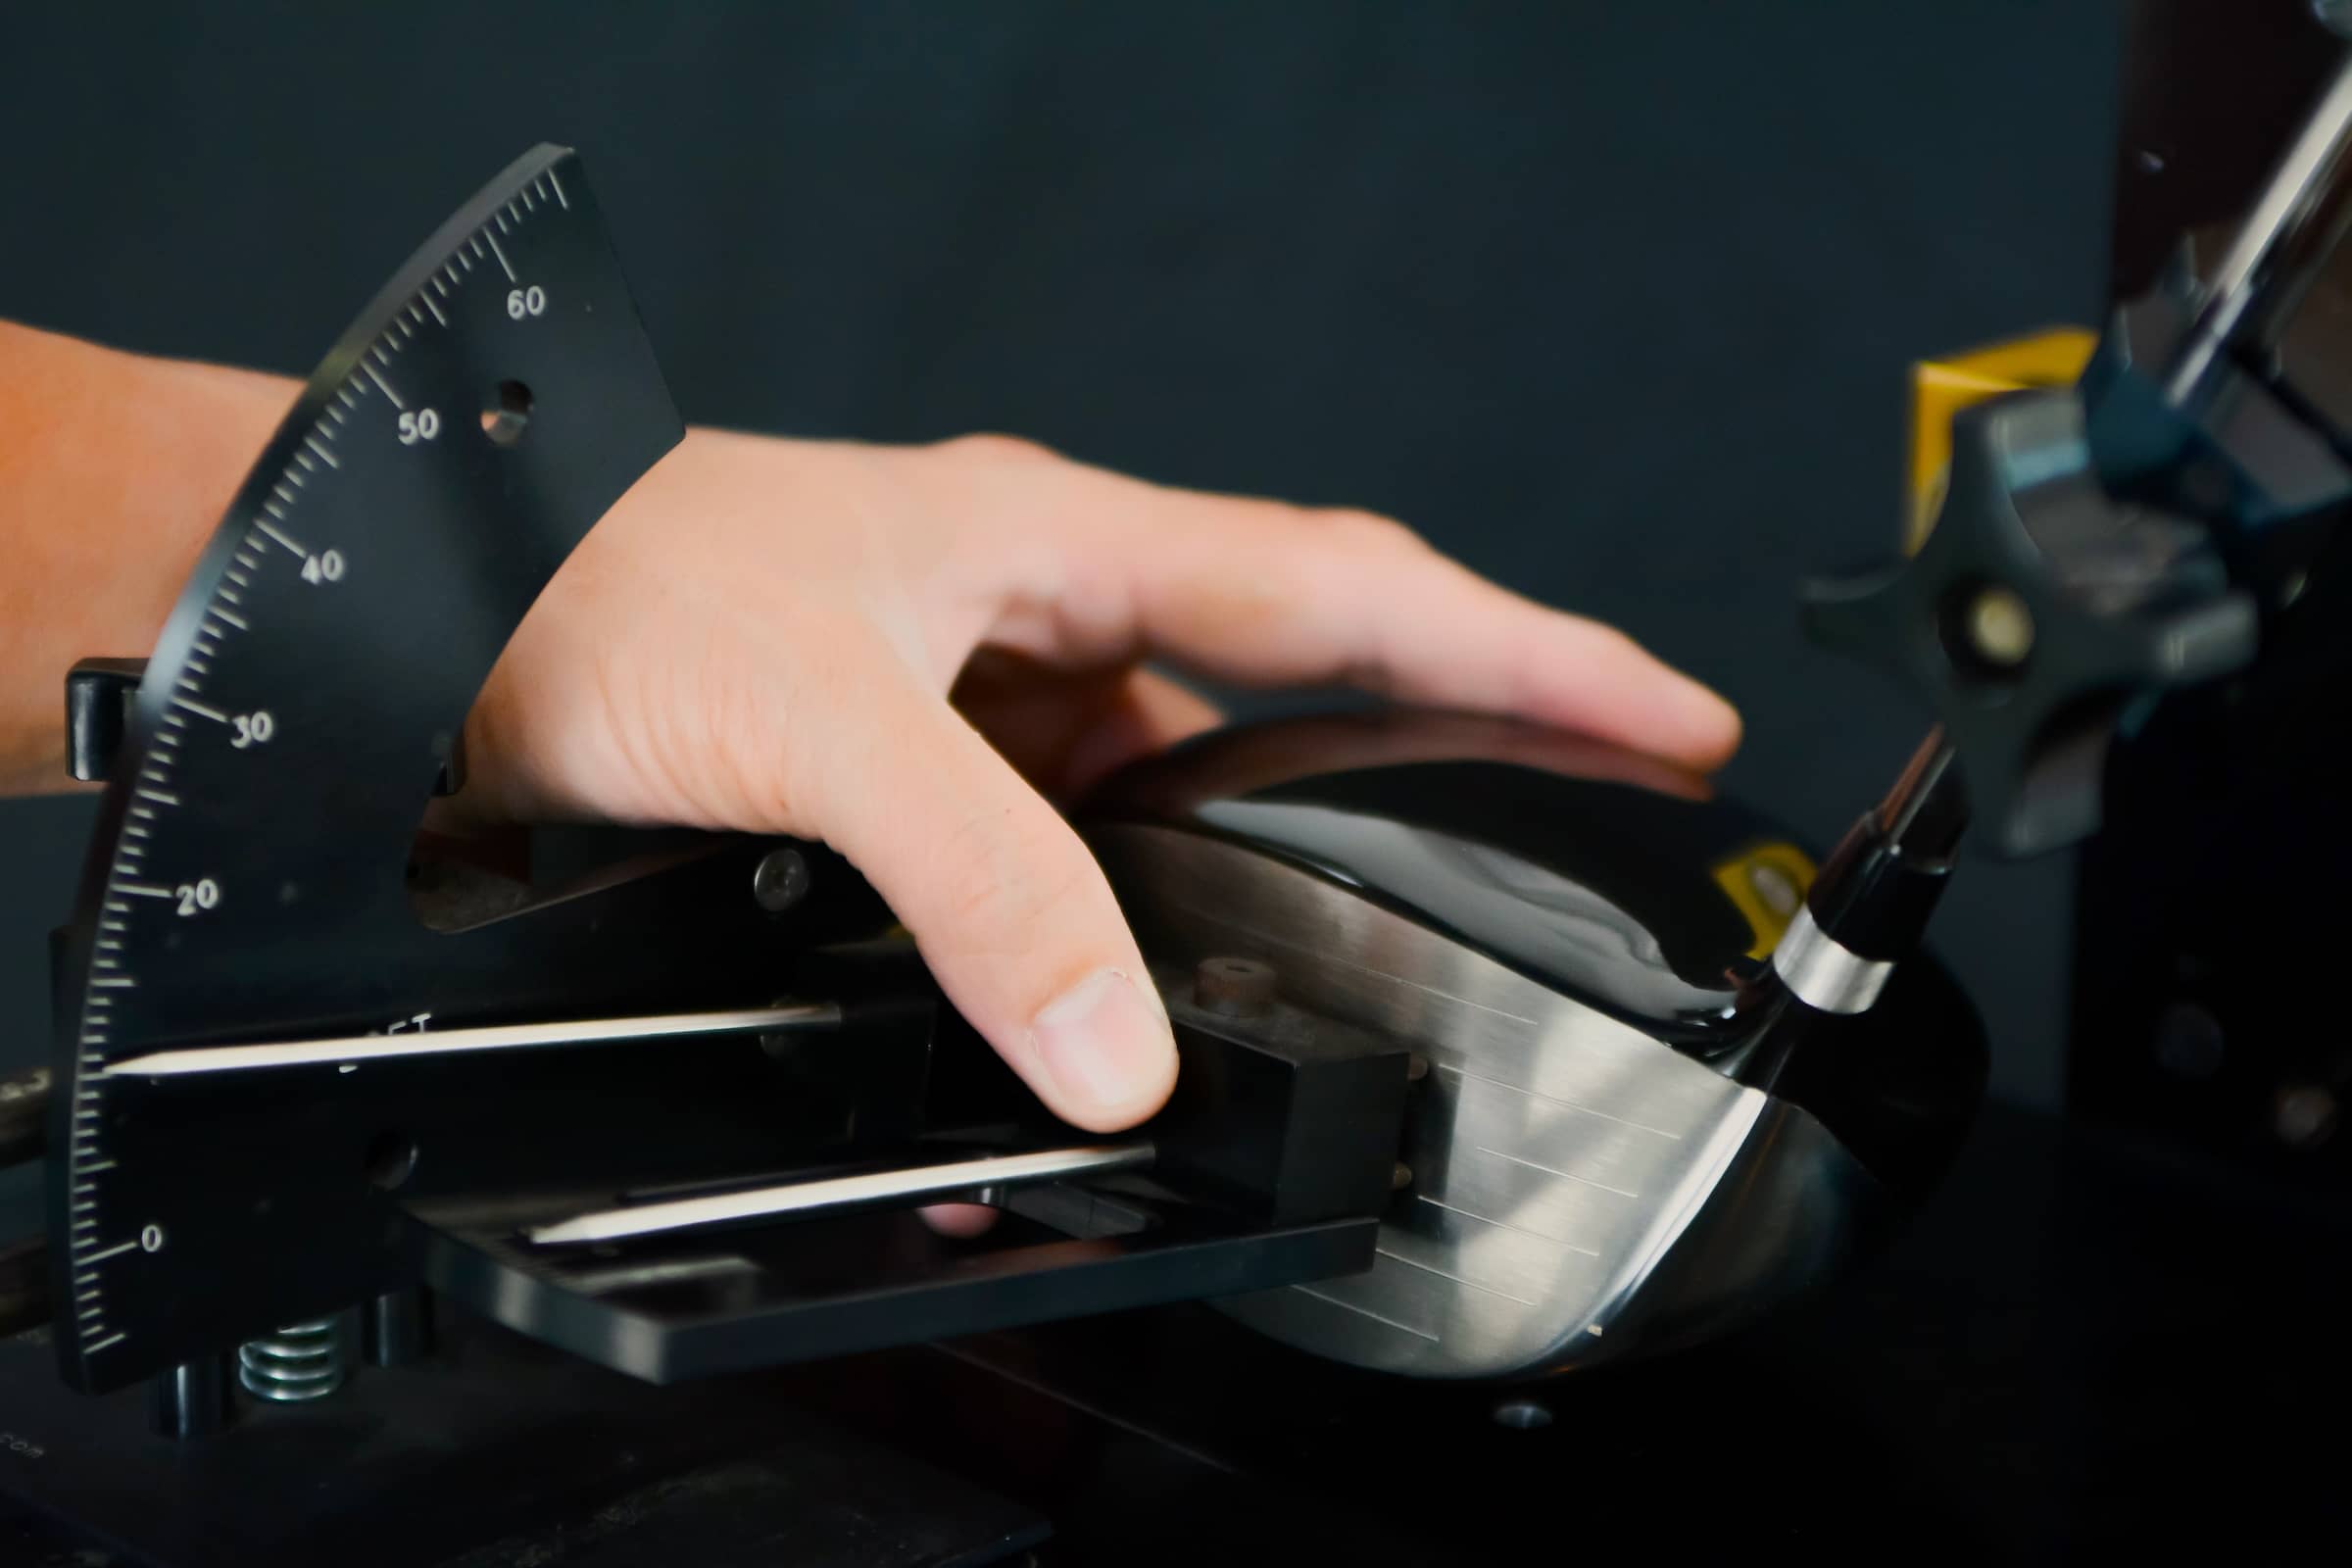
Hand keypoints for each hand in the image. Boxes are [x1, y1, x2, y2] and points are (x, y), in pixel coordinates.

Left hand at [448, 430, 1744, 1131]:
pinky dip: (1120, 916)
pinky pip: (1064, 846)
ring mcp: (975, 690)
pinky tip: (1141, 975)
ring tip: (1394, 915)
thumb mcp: (820, 724)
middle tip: (1591, 812)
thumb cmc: (592, 583)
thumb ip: (988, 884)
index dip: (1525, 650)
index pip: (1350, 588)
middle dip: (1456, 734)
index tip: (1663, 711)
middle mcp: (1031, 607)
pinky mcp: (908, 771)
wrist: (416, 609)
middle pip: (1297, 671)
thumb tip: (1121, 1044)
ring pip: (1177, 776)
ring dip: (1273, 848)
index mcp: (1057, 540)